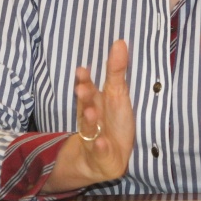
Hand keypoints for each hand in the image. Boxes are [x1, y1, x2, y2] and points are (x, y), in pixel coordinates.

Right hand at [43, 40, 134, 191]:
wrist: (105, 158)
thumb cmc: (112, 121)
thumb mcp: (117, 94)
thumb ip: (117, 70)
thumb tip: (120, 42)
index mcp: (94, 102)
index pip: (87, 88)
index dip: (84, 81)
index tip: (81, 70)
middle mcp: (91, 117)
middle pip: (86, 106)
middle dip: (84, 98)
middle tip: (82, 89)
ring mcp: (94, 136)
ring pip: (89, 128)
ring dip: (89, 120)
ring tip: (91, 112)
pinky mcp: (100, 155)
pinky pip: (99, 151)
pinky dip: (100, 147)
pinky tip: (101, 142)